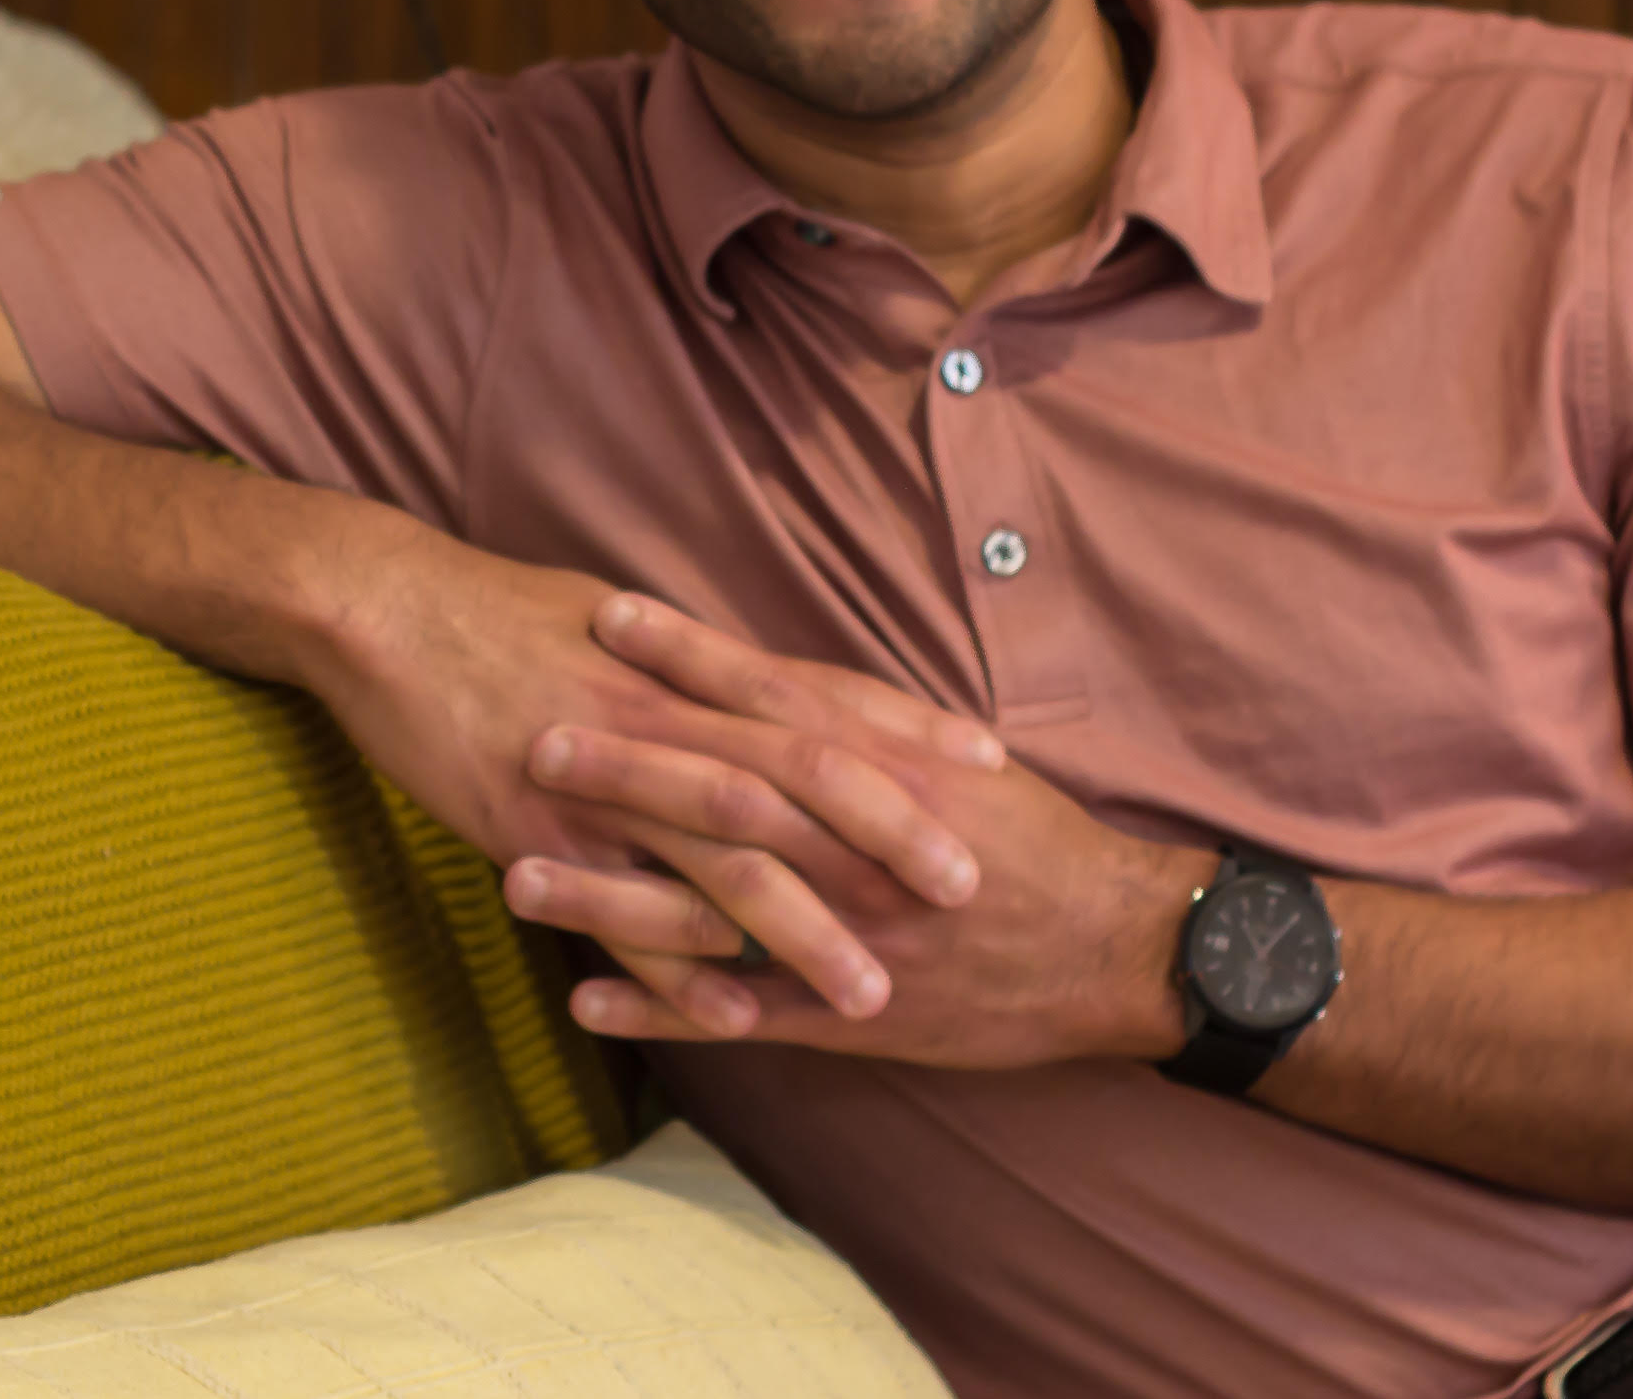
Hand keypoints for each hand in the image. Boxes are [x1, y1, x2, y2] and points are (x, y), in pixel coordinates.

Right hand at [311, 543, 1007, 1027]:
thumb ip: (697, 666)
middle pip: (798, 782)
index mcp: (689, 670)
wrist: (382, 612)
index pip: (823, 698)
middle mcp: (662, 722)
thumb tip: (764, 684)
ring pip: (721, 862)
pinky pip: (621, 916)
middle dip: (889, 838)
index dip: (908, 731)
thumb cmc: (498, 612)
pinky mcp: (537, 833)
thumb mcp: (616, 622)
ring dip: (804, 931)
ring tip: (871, 992)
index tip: (992, 762)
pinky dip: (681, 974)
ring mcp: (601, 781)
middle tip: (968, 894)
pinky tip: (735, 1026)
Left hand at [504, 594, 1205, 1067]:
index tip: (605, 619)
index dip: (685, 657)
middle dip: (622, 767)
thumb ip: (869, 721)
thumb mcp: (958, 760)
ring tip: (514, 879)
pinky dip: (658, 1009)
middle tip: (531, 739)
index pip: (766, 699)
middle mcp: (852, 849)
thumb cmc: (1037, 844)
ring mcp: (842, 934)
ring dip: (607, 897)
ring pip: (708, 911)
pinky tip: (583, 1003)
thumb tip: (782, 678)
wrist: (1117, 948)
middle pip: (719, 796)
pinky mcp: (845, 1014)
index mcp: (880, 773)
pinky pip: (737, 1013)